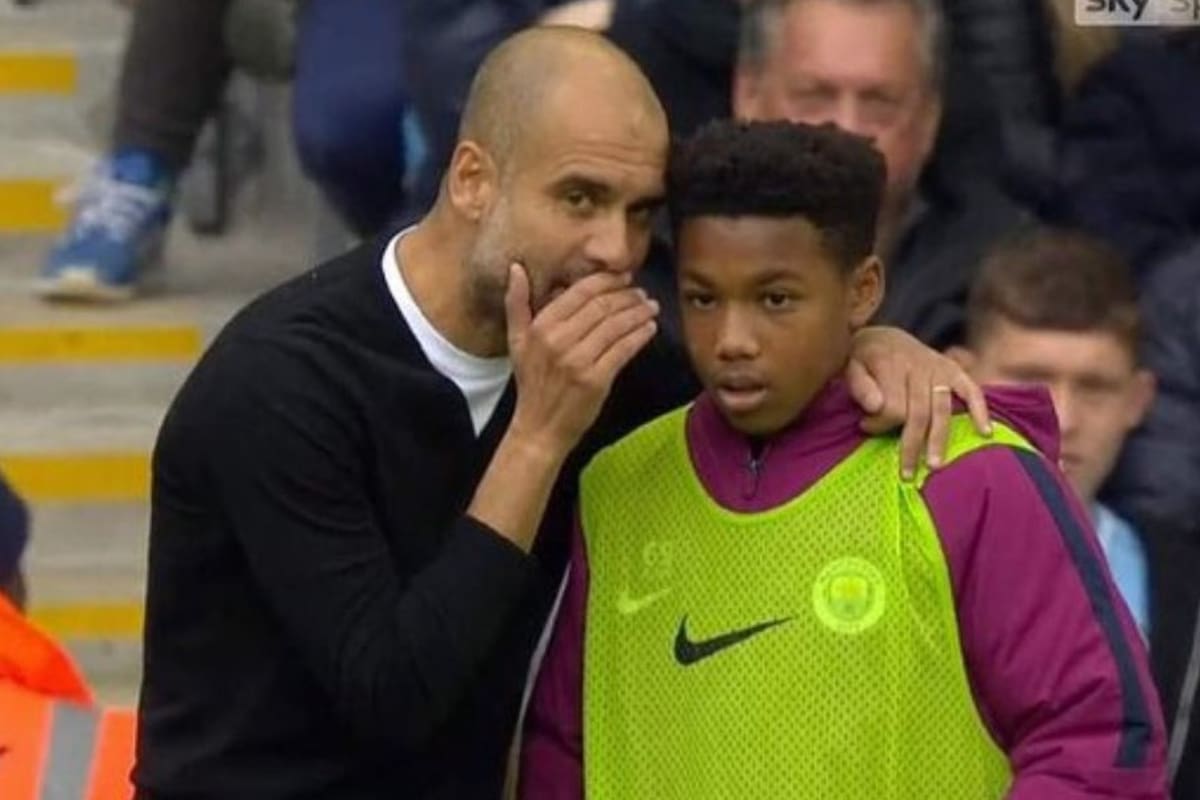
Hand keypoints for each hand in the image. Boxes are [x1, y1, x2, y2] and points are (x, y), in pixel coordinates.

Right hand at [506, 264, 658, 456]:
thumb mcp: (516, 341)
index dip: (607, 281)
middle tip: (642, 293)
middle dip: (627, 296)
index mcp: (541, 327)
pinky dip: (640, 335)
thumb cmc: (532, 383)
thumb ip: (516, 303)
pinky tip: (649, 328)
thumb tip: (516, 268)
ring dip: (638, 313)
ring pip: (616, 325)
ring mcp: (578, 360)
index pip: (580, 292)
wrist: (539, 427)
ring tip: (651, 307)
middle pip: (602, 306)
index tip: (624, 277)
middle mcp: (558, 341)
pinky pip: (624, 349)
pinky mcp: (596, 379)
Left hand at [845, 326, 990, 479]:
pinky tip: (985, 432)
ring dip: (939, 439)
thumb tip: (875, 407)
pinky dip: (980, 410)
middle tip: (907, 474)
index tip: (865, 427)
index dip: (879, 423)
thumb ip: (859, 385)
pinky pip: (971, 390)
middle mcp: (918, 366)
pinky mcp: (954, 370)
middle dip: (912, 445)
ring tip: (935, 465)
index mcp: (890, 364)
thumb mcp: (850, 364)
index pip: (892, 406)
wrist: (883, 336)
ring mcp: (939, 368)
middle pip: (919, 413)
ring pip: (942, 409)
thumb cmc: (863, 358)